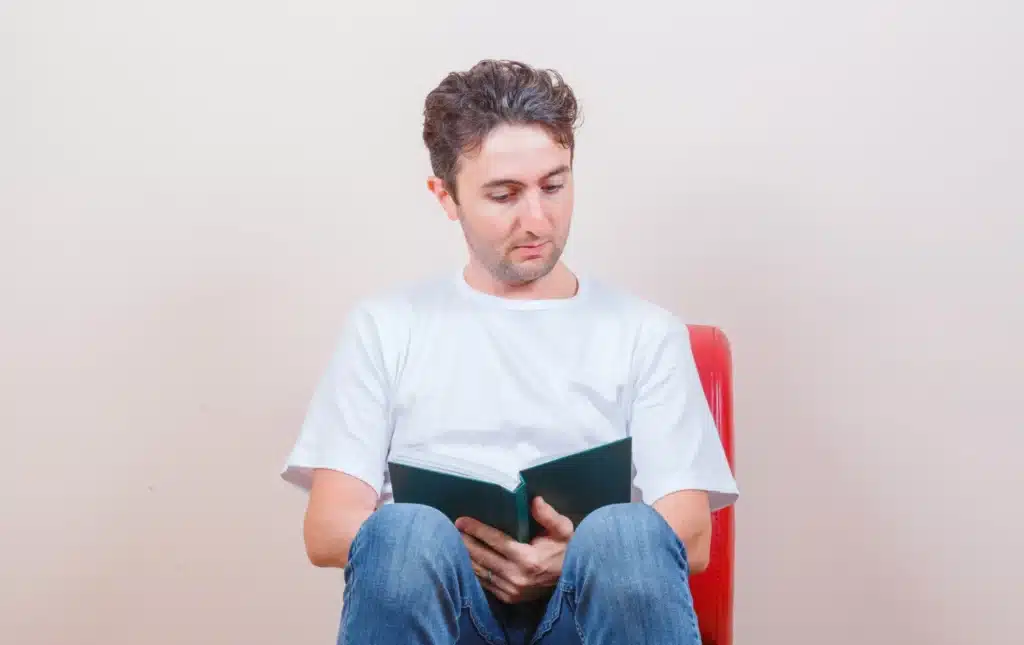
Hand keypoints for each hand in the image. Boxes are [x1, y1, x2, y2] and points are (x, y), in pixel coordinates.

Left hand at [455, 496, 574, 603]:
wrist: (571, 579)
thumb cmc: (565, 549)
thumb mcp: (563, 529)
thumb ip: (548, 515)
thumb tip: (534, 500)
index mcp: (528, 558)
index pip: (495, 541)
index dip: (477, 530)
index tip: (461, 520)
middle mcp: (516, 576)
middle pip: (482, 556)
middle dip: (466, 541)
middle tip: (452, 529)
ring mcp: (511, 590)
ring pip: (480, 571)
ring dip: (466, 556)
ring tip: (455, 542)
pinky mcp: (509, 597)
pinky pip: (485, 583)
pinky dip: (474, 570)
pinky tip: (467, 559)